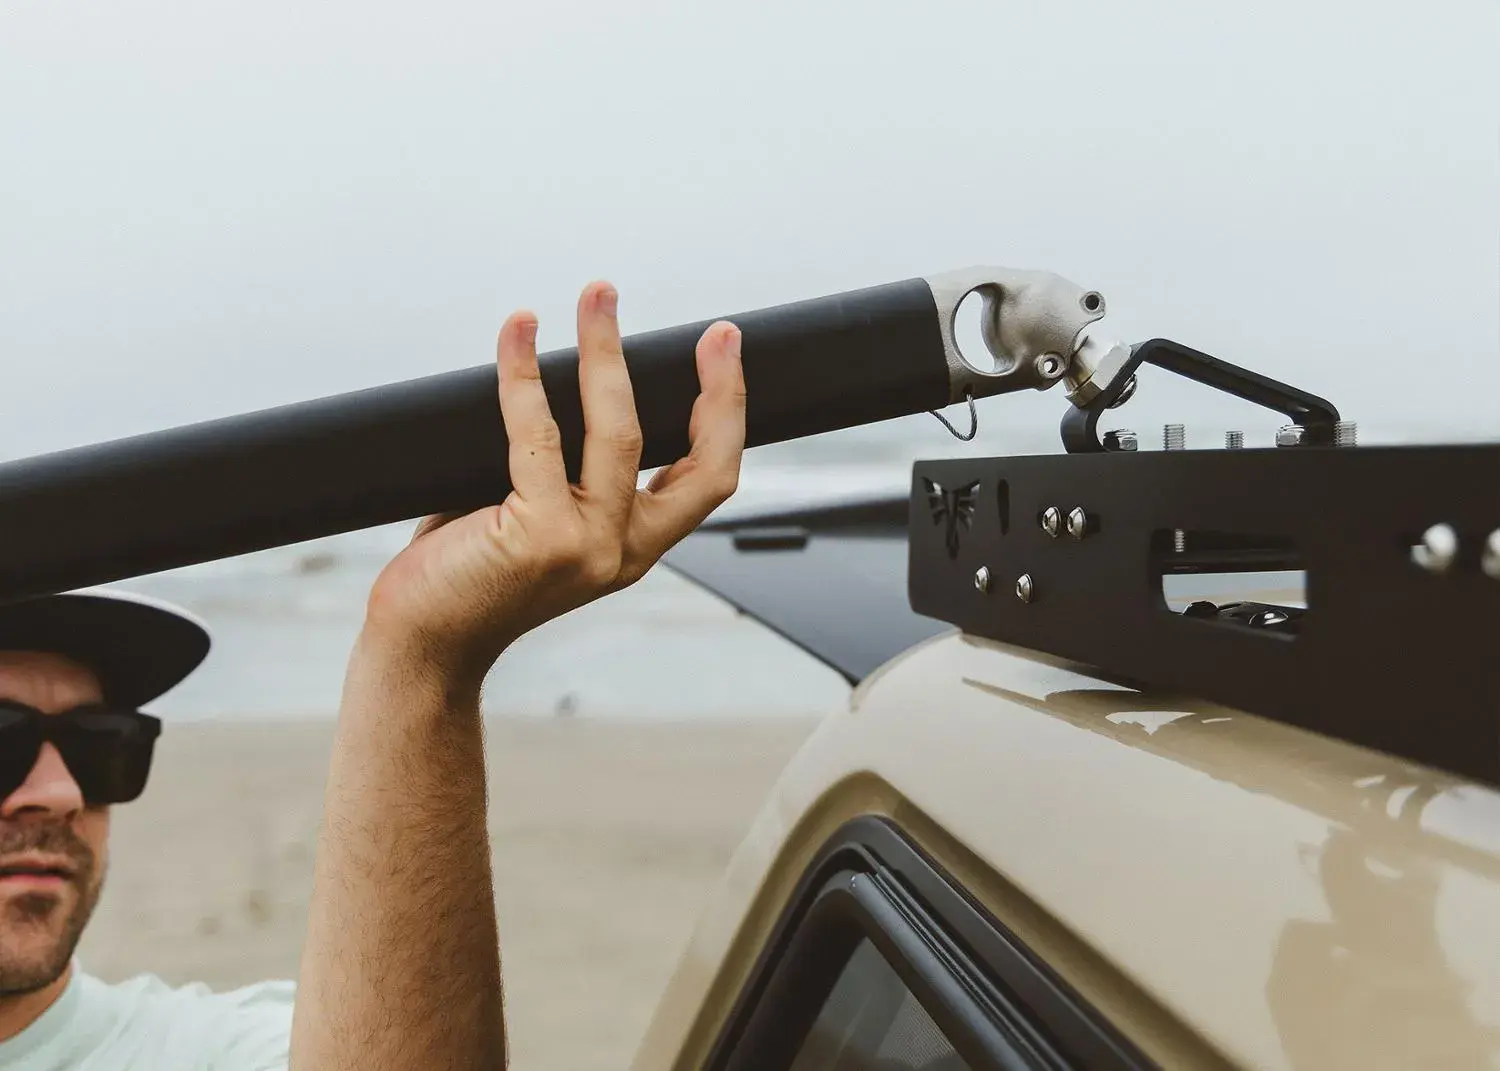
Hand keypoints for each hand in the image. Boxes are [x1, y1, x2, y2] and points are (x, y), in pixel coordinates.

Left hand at [361, 280, 745, 686]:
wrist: (421, 644)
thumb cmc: (468, 576)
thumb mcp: (539, 524)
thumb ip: (561, 472)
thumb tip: (556, 378)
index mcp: (632, 547)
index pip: (709, 479)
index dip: (727, 412)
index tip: (723, 351)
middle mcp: (621, 551)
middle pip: (698, 461)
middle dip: (714, 388)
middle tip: (711, 330)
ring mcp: (585, 547)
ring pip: (617, 430)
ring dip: (607, 350)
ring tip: (597, 297)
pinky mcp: (537, 538)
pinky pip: (535, 432)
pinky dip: (524, 371)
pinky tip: (518, 332)